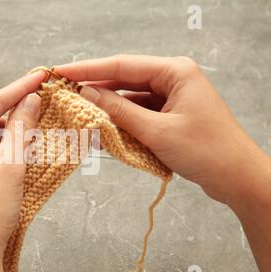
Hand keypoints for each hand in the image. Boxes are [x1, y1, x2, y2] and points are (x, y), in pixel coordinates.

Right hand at [55, 55, 270, 271]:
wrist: (237, 178)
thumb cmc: (206, 151)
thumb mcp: (156, 130)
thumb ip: (120, 111)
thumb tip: (87, 93)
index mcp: (175, 71)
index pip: (123, 65)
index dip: (88, 69)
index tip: (62, 71)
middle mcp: (173, 79)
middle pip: (125, 79)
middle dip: (96, 88)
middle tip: (65, 92)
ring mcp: (172, 98)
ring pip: (130, 99)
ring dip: (108, 109)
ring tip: (80, 114)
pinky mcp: (170, 116)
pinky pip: (139, 114)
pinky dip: (122, 123)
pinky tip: (103, 130)